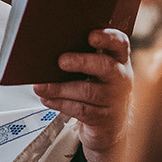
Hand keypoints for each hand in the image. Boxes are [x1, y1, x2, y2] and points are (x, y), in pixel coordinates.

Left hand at [33, 29, 132, 161]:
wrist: (110, 125)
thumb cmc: (98, 89)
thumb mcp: (97, 71)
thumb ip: (83, 57)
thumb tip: (48, 52)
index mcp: (119, 59)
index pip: (119, 43)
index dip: (107, 38)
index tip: (91, 36)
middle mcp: (120, 77)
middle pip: (104, 66)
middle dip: (81, 62)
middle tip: (61, 61)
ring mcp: (114, 99)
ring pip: (88, 91)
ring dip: (61, 88)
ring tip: (41, 86)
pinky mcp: (103, 118)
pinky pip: (81, 109)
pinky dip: (60, 103)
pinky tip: (47, 99)